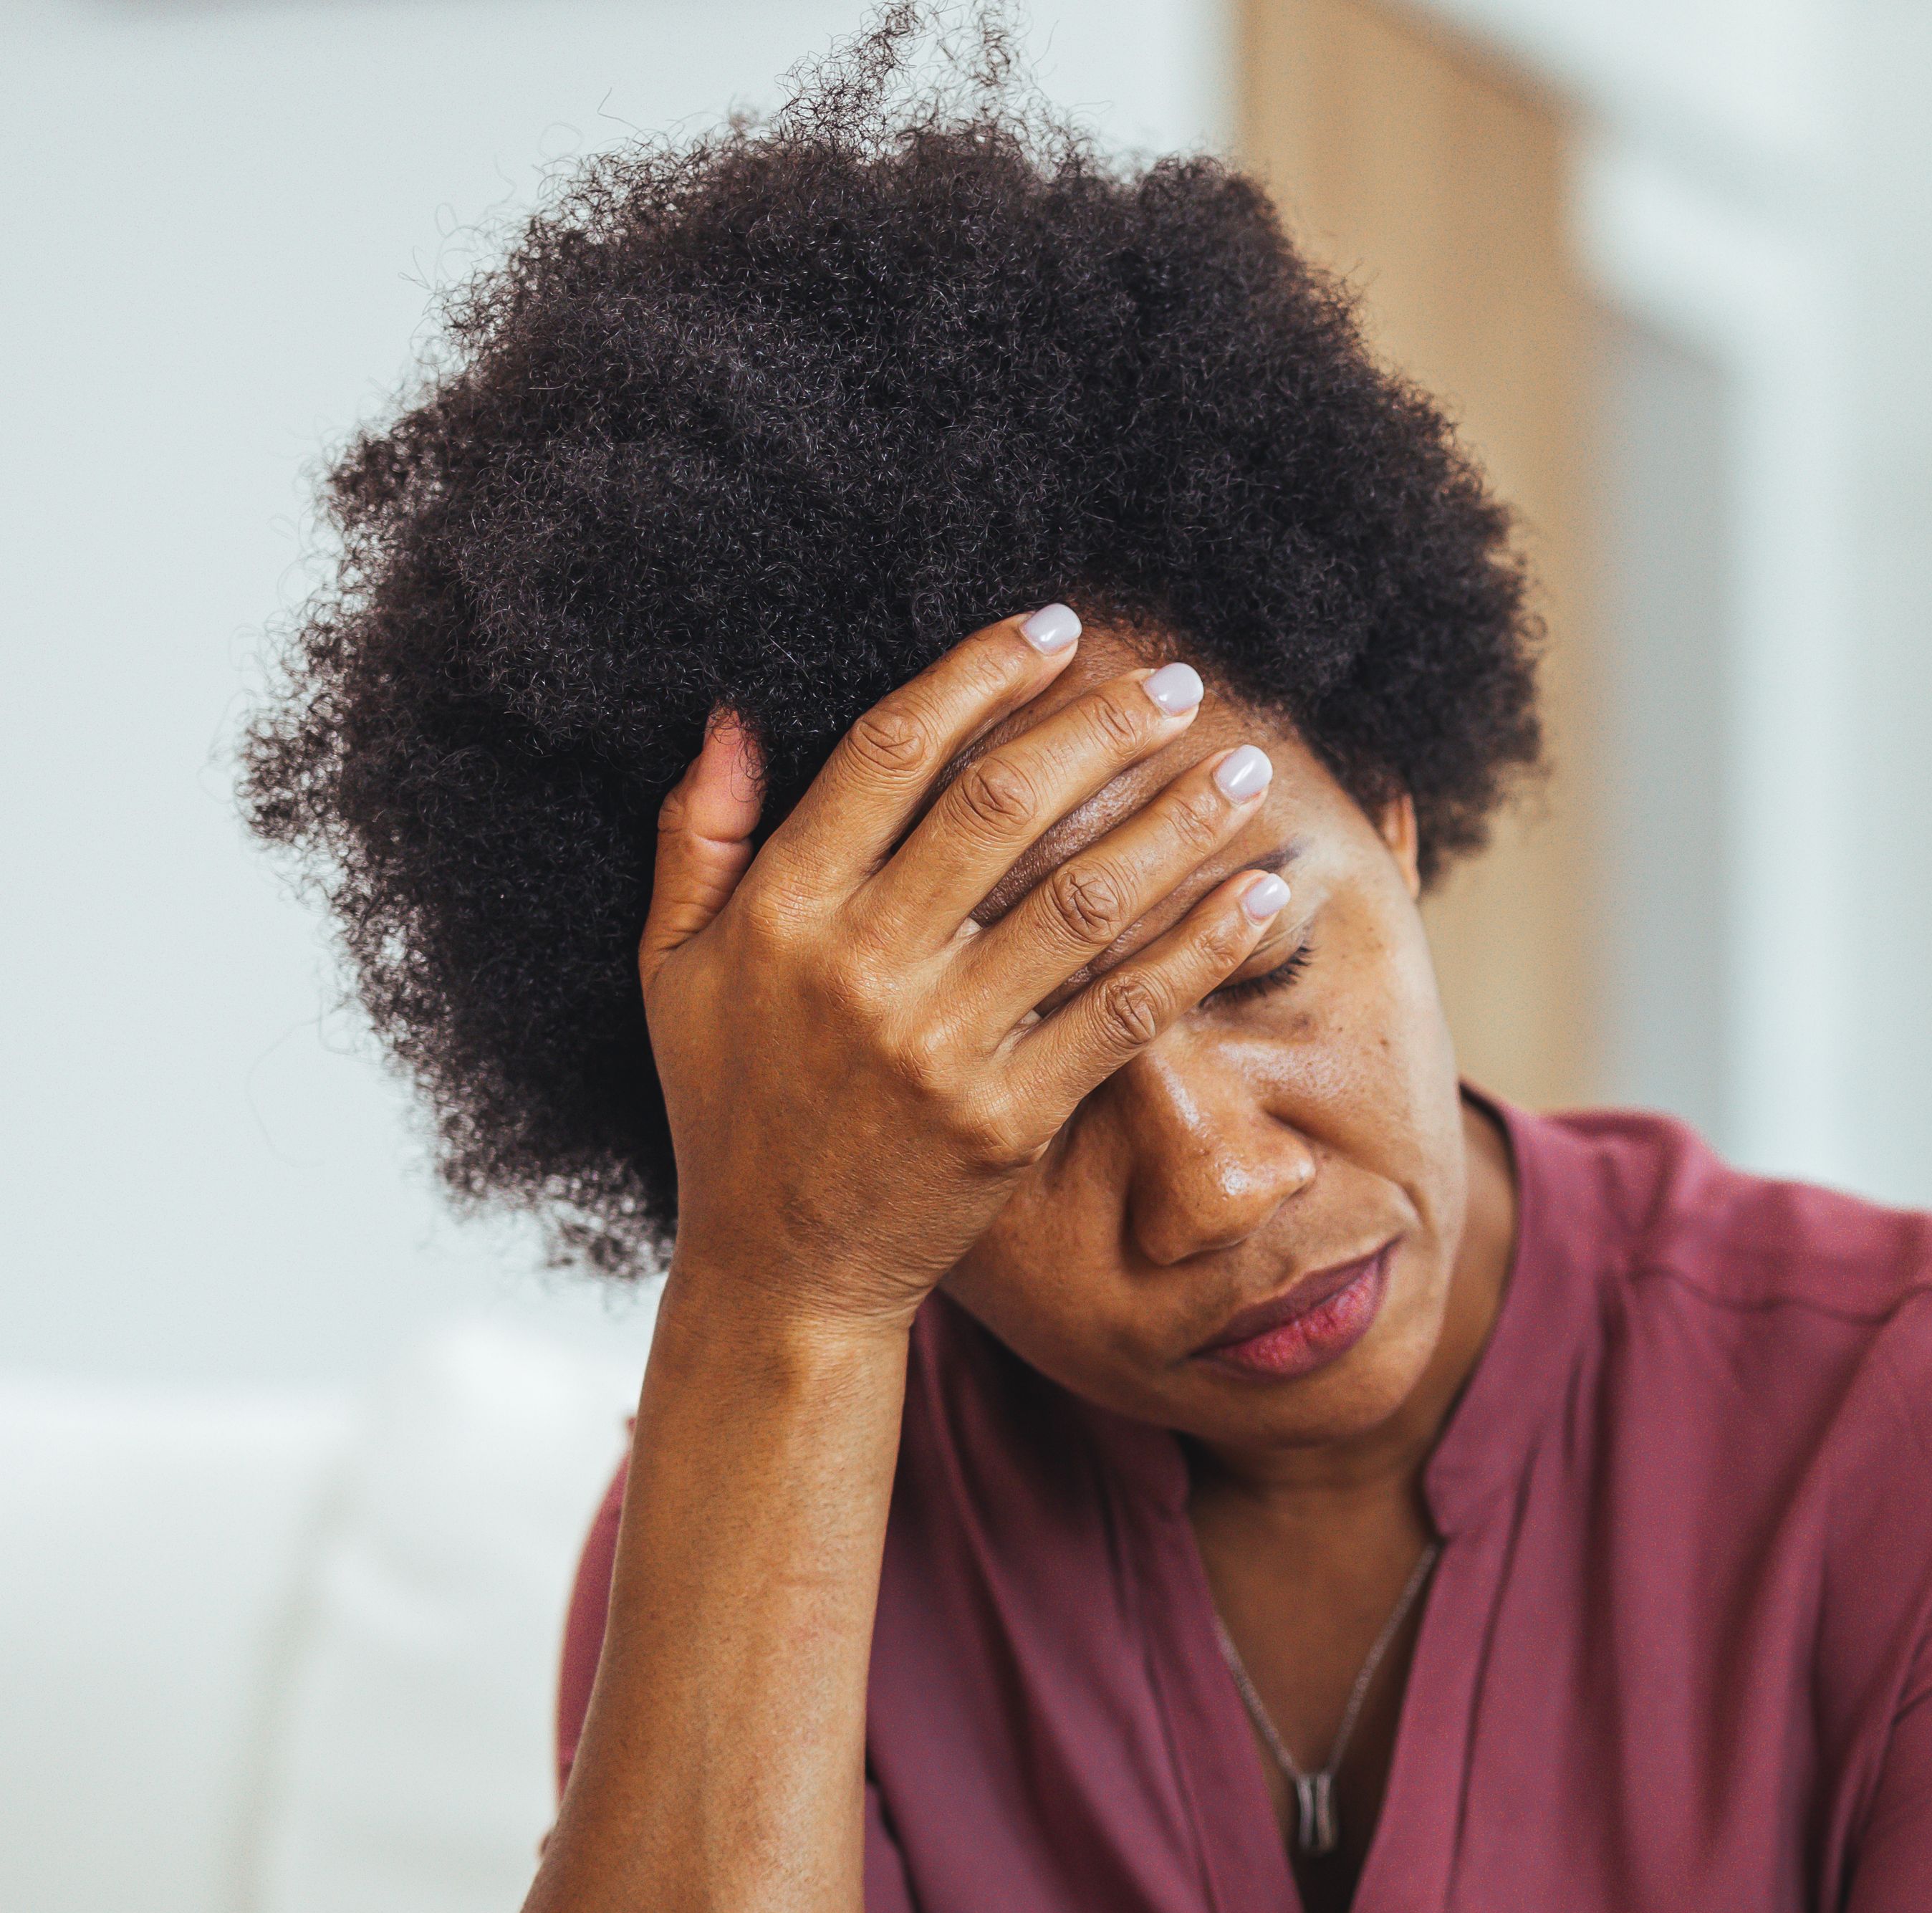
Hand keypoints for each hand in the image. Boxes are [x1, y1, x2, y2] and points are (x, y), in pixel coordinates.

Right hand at [637, 607, 1298, 1332]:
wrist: (782, 1267)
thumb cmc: (730, 1105)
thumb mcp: (672, 967)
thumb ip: (697, 836)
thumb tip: (734, 713)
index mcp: (782, 909)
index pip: (893, 752)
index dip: (981, 673)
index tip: (1057, 626)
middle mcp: (864, 966)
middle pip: (1002, 807)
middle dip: (1102, 728)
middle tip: (1181, 680)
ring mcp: (943, 1045)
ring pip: (1079, 900)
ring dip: (1175, 824)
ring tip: (1244, 767)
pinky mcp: (1011, 1116)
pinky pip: (1124, 1012)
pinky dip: (1199, 947)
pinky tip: (1259, 893)